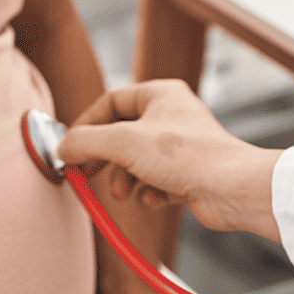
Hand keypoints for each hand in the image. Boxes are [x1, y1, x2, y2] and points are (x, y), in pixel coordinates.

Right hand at [59, 80, 282, 238]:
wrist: (231, 188)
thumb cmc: (189, 156)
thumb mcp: (124, 143)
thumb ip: (86, 142)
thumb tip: (63, 148)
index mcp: (159, 94)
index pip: (111, 102)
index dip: (86, 124)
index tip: (70, 146)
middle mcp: (170, 116)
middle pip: (121, 135)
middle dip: (103, 158)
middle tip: (86, 173)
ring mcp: (180, 146)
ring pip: (136, 161)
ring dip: (124, 179)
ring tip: (124, 192)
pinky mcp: (187, 173)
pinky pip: (154, 181)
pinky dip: (148, 192)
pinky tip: (154, 198)